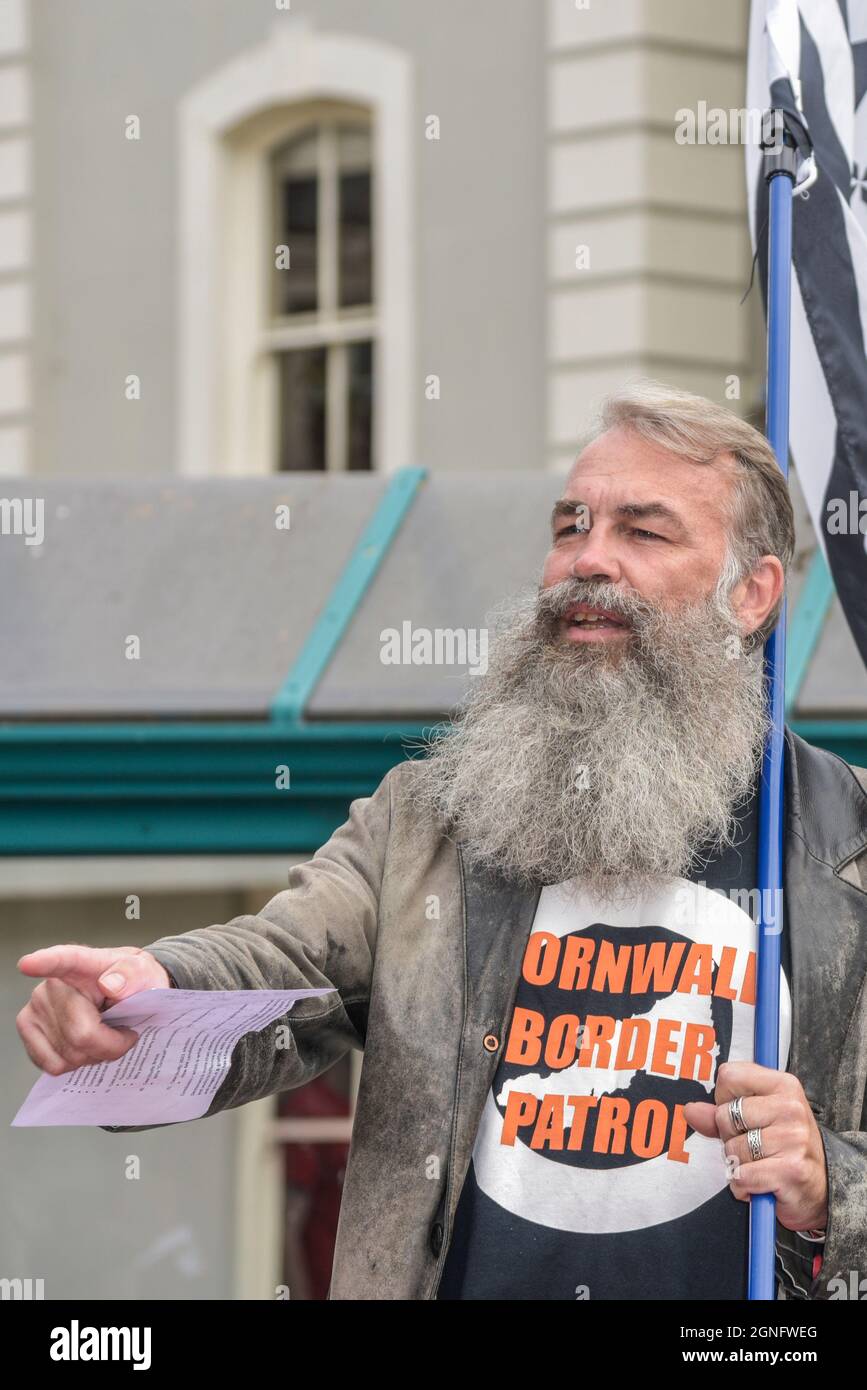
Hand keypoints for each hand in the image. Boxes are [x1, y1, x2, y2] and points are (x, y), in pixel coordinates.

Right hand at [16, 944, 170, 1075]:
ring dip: (94, 1055)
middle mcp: (53, 983)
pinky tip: (85, 1044)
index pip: (63, 961)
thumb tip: (111, 985)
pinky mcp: (28, 1028)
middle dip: (111, 1045)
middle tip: (124, 1032)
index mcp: (84, 963)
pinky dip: (75, 1063)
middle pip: (81, 1035)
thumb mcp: (145, 975)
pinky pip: (54, 1065)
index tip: (28, 963)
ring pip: (68, 1056)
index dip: (45, 962)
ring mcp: (36, 1006)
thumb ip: (134, 976)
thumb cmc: (132, 984)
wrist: (124, 997)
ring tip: (104, 1034)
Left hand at [683, 1061, 828, 1232]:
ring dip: (738, 1164)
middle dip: (729, 1137)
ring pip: (731, 1148)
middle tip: (755, 1147)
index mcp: (783, 1085)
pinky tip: (761, 1184)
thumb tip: (690, 1110)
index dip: (724, 1099)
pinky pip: (741, 1175)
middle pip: (724, 1115)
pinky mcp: (791, 1170)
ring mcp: (793, 1138)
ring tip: (761, 1165)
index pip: (729, 1075)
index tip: (742, 1116)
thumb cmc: (787, 1148)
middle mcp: (791, 1108)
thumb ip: (720, 1113)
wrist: (824, 1189)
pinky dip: (743, 1186)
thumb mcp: (758, 1120)